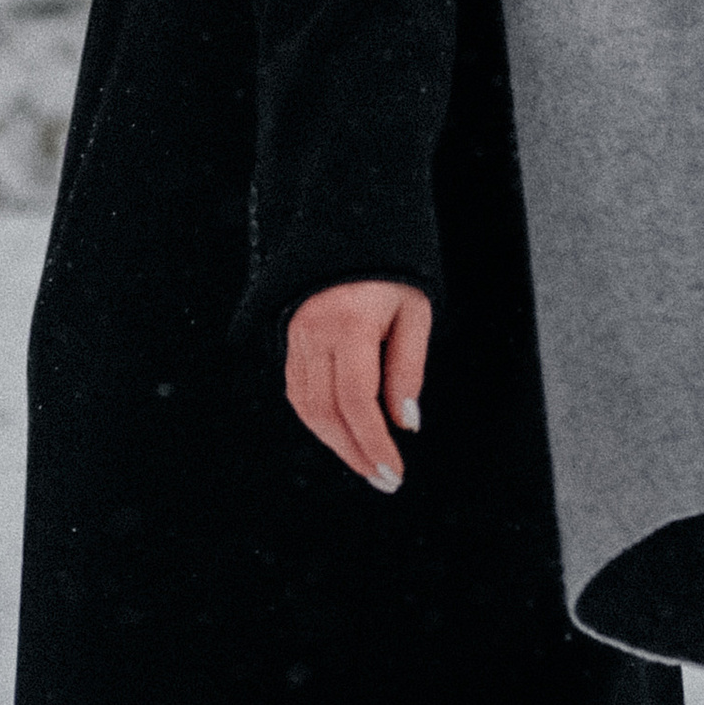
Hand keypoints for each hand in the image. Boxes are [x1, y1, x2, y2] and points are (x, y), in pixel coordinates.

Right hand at [284, 279, 430, 492]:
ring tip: (364, 463)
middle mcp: (315, 331)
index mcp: (349, 322)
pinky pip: (296, 390)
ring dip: (334, 443)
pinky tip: (340, 433)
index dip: (374, 443)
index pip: (357, 400)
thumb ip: (408, 368)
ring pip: (306, 407)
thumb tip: (406, 423)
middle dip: (355, 453)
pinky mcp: (288, 337)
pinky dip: (317, 420)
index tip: (393, 471)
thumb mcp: (415, 311)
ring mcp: (296, 334)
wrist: (351, 225)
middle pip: (327, 411)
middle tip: (383, 479)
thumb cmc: (391, 270)